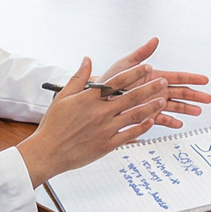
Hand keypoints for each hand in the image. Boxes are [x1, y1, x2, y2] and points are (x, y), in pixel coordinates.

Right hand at [15, 58, 168, 187]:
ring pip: (134, 116)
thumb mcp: (63, 97)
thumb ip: (78, 78)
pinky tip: (152, 121)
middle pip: (130, 97)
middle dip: (149, 88)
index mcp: (89, 99)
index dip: (134, 73)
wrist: (48, 152)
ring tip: (163, 100)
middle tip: (162, 81)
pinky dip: (142, 127)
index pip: (117, 82)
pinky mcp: (107, 145)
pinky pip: (129, 135)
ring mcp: (105, 129)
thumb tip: (87, 59)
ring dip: (150, 107)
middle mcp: (100, 113)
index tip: (147, 67)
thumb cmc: (53, 125)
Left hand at [99, 36, 210, 130]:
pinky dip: (170, 122)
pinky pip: (160, 119)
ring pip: (174, 107)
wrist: (95, 100)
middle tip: (208, 99)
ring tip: (198, 112)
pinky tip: (178, 124)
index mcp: (153, 77)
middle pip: (180, 93)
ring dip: (186, 109)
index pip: (177, 77)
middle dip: (195, 96)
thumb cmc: (108, 80)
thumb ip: (141, 54)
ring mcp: (151, 103)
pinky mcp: (145, 115)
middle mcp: (155, 90)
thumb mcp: (125, 64)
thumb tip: (155, 39)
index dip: (192, 78)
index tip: (205, 80)